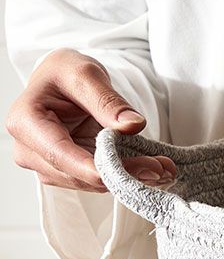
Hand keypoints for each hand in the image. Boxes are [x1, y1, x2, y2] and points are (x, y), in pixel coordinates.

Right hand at [5, 48, 175, 192]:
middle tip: (161, 167)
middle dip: (122, 174)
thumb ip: (107, 100)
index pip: (59, 154)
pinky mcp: (70, 174)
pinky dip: (127, 177)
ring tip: (163, 167)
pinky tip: (152, 169)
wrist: (64, 84)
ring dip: (130, 179)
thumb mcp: (86, 74)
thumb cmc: (66, 74)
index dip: (93, 169)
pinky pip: (100, 182)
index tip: (126, 174)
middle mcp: (30, 151)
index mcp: (25, 122)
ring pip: (92, 184)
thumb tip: (132, 124)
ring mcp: (49, 167)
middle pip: (79, 175)